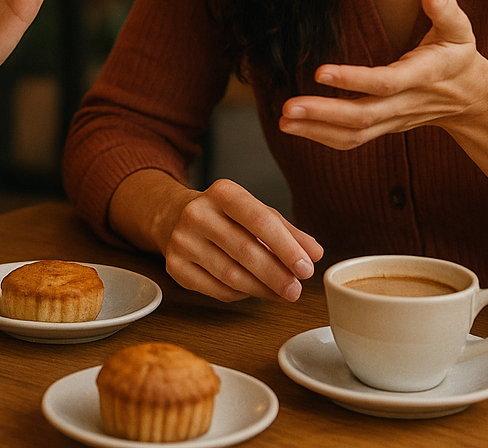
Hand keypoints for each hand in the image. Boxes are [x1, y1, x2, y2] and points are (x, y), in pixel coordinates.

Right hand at [152, 177, 323, 302]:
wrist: (172, 217)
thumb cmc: (224, 216)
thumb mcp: (254, 212)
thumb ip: (287, 231)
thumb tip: (315, 253)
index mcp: (222, 193)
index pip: (259, 220)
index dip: (286, 247)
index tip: (306, 268)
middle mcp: (197, 213)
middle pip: (244, 250)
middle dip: (276, 274)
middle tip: (296, 290)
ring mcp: (182, 241)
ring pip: (230, 274)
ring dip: (261, 289)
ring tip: (281, 294)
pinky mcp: (175, 267)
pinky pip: (216, 289)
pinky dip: (240, 294)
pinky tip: (254, 291)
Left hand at [278, 0, 487, 149]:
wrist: (471, 100)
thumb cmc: (459, 57)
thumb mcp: (461, 30)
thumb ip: (446, 10)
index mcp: (423, 77)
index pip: (385, 83)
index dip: (353, 80)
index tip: (320, 72)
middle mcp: (405, 104)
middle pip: (363, 116)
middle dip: (323, 114)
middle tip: (288, 107)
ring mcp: (394, 120)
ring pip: (355, 134)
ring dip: (316, 130)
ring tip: (284, 121)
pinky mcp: (384, 127)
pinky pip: (353, 140)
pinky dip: (323, 137)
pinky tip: (296, 127)